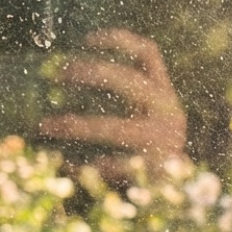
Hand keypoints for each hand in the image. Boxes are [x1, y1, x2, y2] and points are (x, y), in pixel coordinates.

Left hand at [39, 29, 185, 176]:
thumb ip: (125, 96)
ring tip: (46, 126)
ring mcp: (164, 143)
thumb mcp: (146, 115)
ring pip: (118, 128)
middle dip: (92, 74)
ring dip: (79, 126)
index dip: (120, 40)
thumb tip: (66, 72)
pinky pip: (114, 166)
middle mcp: (168, 113)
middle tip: (59, 74)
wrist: (186, 190)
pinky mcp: (156, 172)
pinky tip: (69, 166)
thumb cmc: (153, 147)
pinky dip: (89, 166)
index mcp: (164, 94)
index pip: (148, 54)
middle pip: (131, 82)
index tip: (86, 40)